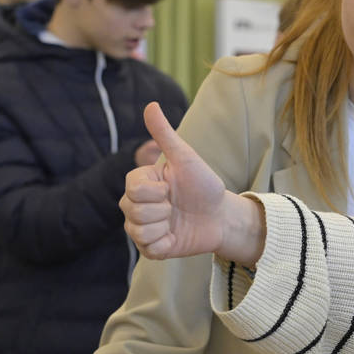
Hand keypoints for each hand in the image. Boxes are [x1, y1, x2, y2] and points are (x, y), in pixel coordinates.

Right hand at [122, 102, 263, 261]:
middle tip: (176, 205)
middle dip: (162, 208)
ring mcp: (141, 227)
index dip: (155, 191)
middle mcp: (136, 205)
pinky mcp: (151, 248)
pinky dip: (164, 242)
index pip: (133, 188)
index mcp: (140, 183)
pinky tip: (174, 235)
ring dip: (163, 225)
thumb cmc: (203, 185)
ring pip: (138, 230)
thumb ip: (165, 134)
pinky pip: (147, 248)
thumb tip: (151, 104)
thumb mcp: (186, 158)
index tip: (170, 188)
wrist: (222, 216)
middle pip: (132, 210)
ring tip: (175, 220)